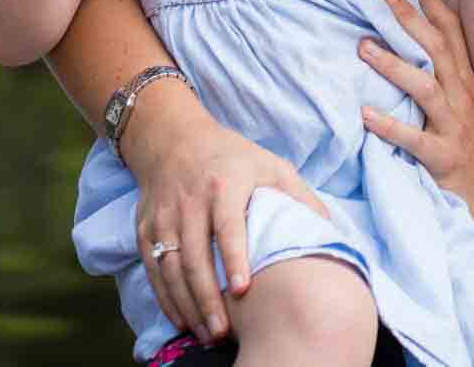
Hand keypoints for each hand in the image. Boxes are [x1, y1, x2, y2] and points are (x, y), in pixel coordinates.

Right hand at [129, 112, 330, 344]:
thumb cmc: (232, 157)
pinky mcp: (146, 229)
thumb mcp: (270, 164)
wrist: (173, 139)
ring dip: (187, 304)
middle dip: (207, 297)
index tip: (242, 289)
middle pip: (196, 256)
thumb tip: (327, 229)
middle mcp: (191, 200)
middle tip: (223, 331)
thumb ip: (299, 196)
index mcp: (225, 183)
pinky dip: (166, 297)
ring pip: (171, 268)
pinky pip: (154, 269)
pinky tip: (182, 318)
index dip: (234, 258)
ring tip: (207, 332)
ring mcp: (165, 216)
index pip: (228, 225)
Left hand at [360, 0, 473, 220]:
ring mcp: (453, 124)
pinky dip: (390, 125)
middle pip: (436, 47)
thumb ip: (439, 68)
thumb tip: (405, 33)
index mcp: (463, 76)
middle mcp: (461, 93)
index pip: (448, 27)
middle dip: (408, 17)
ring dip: (393, 65)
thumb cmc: (464, 138)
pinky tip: (365, 115)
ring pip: (425, 86)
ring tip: (363, 47)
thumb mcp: (459, 96)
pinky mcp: (443, 155)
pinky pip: (414, 139)